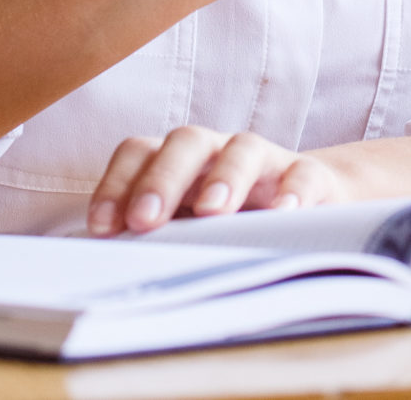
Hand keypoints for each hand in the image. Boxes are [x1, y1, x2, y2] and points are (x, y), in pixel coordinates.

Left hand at [88, 126, 350, 234]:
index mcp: (178, 162)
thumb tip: (103, 268)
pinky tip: (282, 214)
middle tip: (145, 218)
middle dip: (162, 179)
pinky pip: (302, 173)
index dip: (116, 184)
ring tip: (213, 212)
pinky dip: (293, 190)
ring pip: (243, 148)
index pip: (139, 153)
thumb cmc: (230, 221)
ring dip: (224, 177)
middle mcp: (216, 152)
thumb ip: (156, 237)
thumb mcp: (187, 227)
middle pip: (186, 142)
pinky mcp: (308, 176)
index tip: (103, 228)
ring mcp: (263, 160)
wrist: (305, 205)